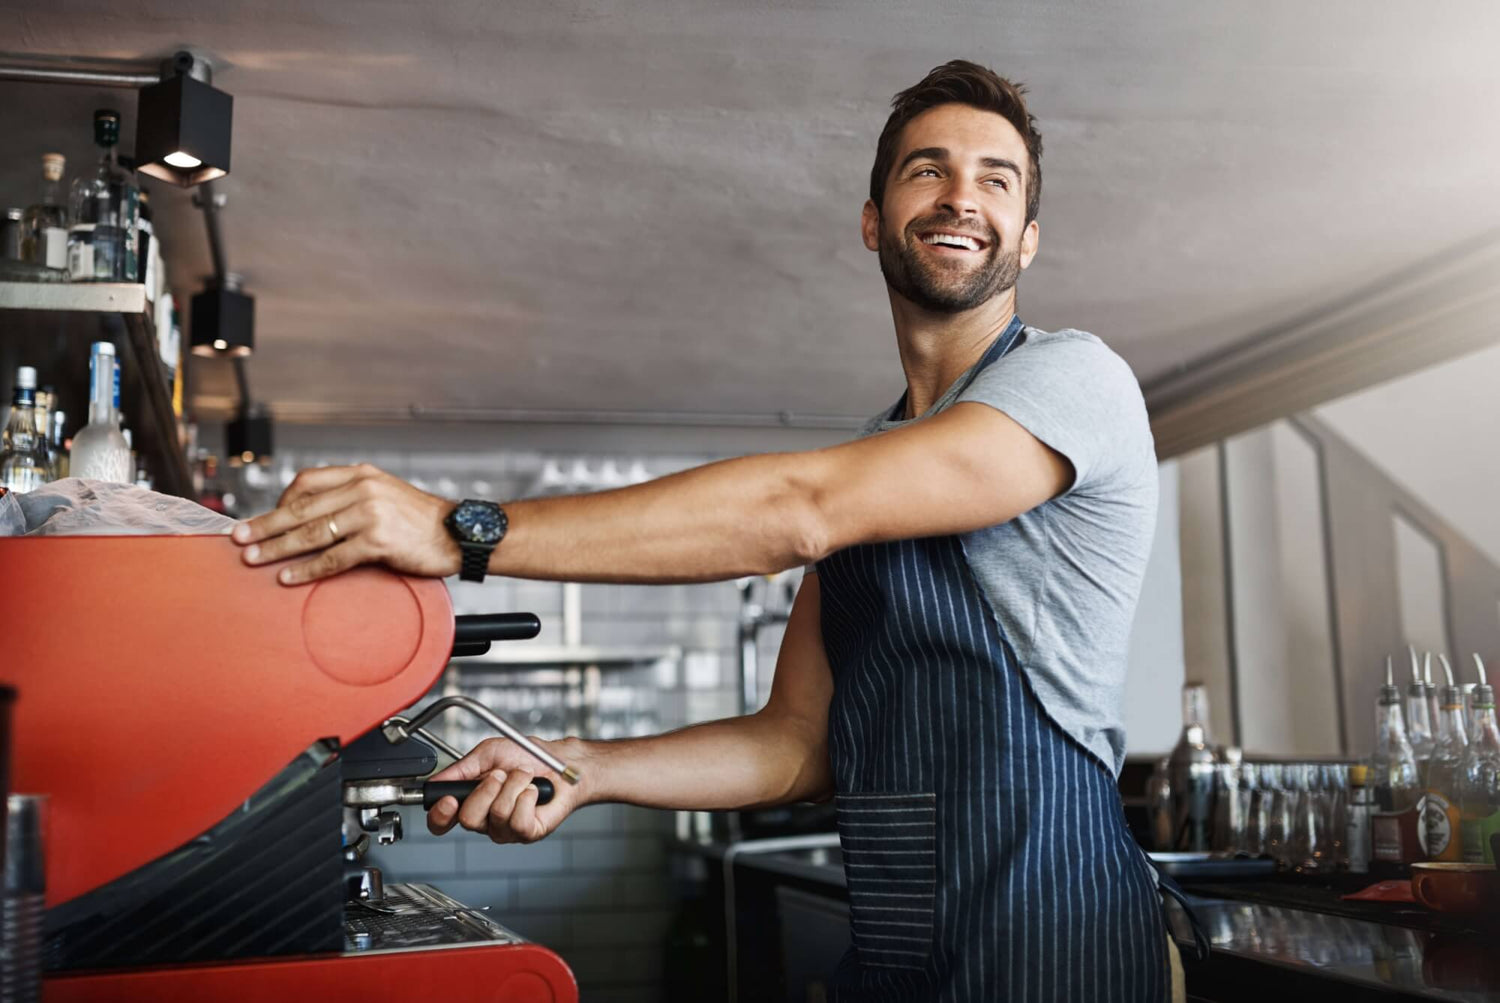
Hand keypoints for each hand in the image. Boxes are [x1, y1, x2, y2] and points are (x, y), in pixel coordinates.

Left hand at [231, 464, 463, 584]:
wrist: (460, 533)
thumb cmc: (422, 520)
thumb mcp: (386, 494)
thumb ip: (353, 498)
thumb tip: (313, 517)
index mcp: (362, 474)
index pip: (307, 481)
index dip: (280, 501)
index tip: (262, 518)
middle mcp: (363, 489)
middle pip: (301, 508)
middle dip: (265, 524)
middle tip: (239, 538)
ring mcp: (370, 513)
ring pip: (311, 532)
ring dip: (278, 548)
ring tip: (254, 558)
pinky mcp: (378, 541)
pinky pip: (332, 558)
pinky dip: (307, 570)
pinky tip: (289, 577)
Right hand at [426, 736, 588, 843]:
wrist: (559, 760)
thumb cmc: (526, 756)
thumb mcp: (488, 753)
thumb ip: (460, 769)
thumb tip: (435, 782)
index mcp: (469, 801)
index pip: (441, 822)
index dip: (440, 815)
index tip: (448, 799)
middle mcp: (484, 820)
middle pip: (468, 819)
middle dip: (486, 790)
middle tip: (501, 774)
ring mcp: (504, 829)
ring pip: (497, 815)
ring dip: (512, 786)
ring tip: (523, 777)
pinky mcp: (527, 832)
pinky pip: (518, 821)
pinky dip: (527, 797)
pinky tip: (533, 791)